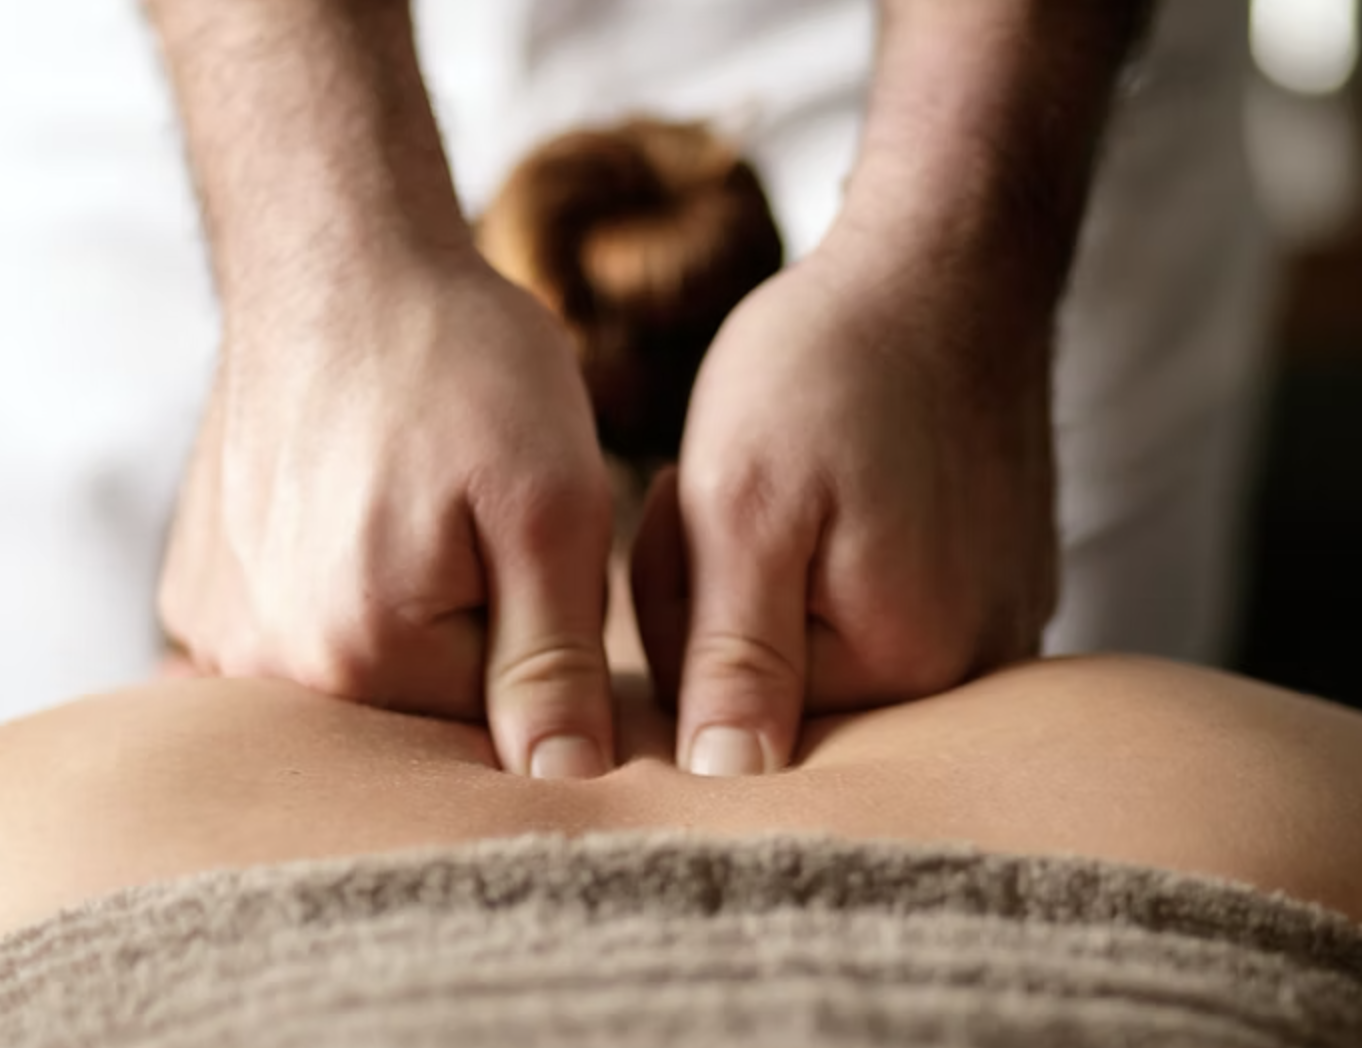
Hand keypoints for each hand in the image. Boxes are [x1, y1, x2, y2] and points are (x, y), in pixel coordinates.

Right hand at [159, 255, 615, 778]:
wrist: (340, 264)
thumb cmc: (463, 369)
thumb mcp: (550, 508)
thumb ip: (553, 663)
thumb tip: (562, 786)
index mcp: (366, 654)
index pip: (489, 737)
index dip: (545, 665)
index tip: (544, 574)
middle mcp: (269, 662)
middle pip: (413, 714)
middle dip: (472, 644)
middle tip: (473, 525)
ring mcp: (218, 627)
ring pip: (357, 677)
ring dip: (402, 619)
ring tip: (409, 510)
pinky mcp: (198, 592)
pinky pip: (292, 640)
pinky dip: (335, 601)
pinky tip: (354, 524)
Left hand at [632, 241, 1057, 775]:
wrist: (949, 268)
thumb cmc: (830, 369)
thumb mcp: (745, 503)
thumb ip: (734, 658)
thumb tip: (727, 784)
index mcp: (902, 660)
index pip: (735, 706)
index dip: (686, 606)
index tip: (701, 506)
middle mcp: (971, 665)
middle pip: (791, 685)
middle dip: (733, 593)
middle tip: (743, 484)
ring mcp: (1000, 621)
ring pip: (830, 641)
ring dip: (786, 569)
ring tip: (805, 475)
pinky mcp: (1004, 580)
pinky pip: (891, 605)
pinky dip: (847, 552)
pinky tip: (858, 483)